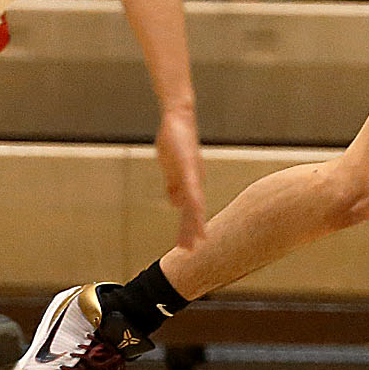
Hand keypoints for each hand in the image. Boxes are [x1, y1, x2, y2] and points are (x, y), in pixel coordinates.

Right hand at [154, 104, 207, 250]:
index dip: (190, 228)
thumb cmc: (175, 141)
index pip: (190, 210)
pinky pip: (189, 184)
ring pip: (194, 201)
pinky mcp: (187, 164)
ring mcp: (192, 172)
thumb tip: (176, 204)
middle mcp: (194, 180)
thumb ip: (175, 186)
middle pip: (193, 210)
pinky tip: (194, 210)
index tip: (189, 246)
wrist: (179, 118)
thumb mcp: (173, 168)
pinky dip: (192, 199)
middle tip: (189, 251)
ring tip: (195, 239)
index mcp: (190, 183)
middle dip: (191, 231)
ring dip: (194, 220)